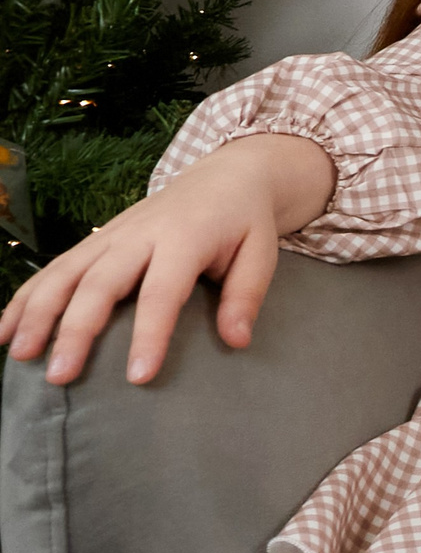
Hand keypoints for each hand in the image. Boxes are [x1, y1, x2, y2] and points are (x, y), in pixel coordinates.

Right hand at [0, 132, 333, 383]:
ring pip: (65, 273)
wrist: (226, 175)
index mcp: (185, 238)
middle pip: (99, 284)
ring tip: (20, 356)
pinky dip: (26, 297)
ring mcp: (112, 235)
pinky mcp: (96, 239)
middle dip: (75, 330)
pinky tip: (5, 330)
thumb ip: (246, 294)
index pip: (162, 292)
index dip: (149, 334)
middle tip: (60, 376)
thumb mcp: (261, 252)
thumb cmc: (243, 222)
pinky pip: (54, 268)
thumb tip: (237, 341)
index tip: (137, 377)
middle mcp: (140, 234)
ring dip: (38, 314)